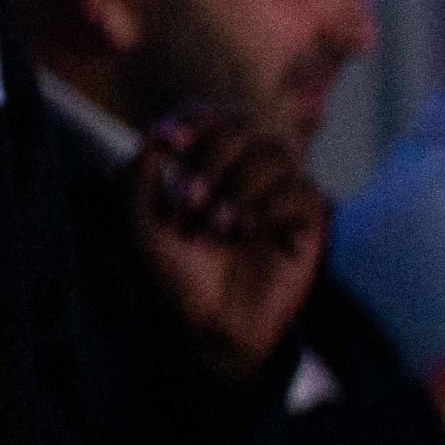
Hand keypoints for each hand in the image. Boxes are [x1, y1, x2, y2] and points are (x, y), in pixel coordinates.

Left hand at [129, 110, 326, 377]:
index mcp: (207, 167)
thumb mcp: (140, 228)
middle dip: (210, 163)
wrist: (208, 326)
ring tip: (217, 229)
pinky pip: (302, 189)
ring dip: (238, 189)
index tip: (170, 142)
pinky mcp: (307, 220)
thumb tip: (157, 138)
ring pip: (273, 155)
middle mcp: (245, 173)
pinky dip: (271, 207)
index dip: (194, 120)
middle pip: (242, 130)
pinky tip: (251, 233)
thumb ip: (136, 181)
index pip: (210, 117)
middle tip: (188, 204)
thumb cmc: (174, 277)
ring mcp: (279, 194)